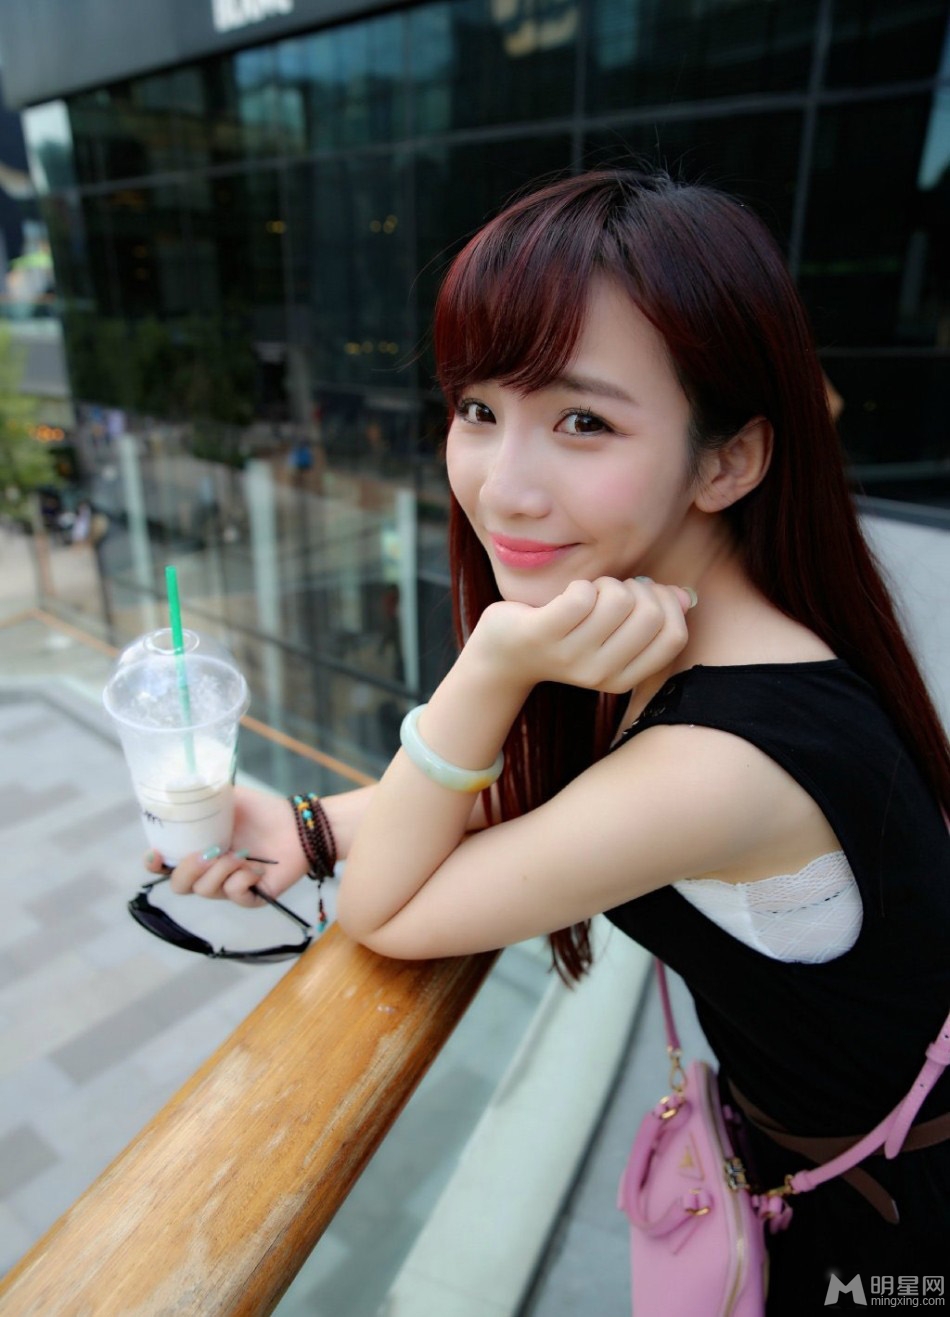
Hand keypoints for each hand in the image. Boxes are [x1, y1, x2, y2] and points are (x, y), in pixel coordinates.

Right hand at [143, 785, 308, 907]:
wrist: (298, 824)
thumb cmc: (262, 811)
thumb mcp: (227, 798)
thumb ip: (201, 796)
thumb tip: (178, 785)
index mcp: (199, 849)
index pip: (166, 865)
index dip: (155, 864)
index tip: (156, 855)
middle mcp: (210, 872)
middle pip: (180, 885)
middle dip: (189, 870)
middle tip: (209, 853)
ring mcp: (229, 887)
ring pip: (205, 891)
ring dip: (220, 871)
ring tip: (240, 854)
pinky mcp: (251, 898)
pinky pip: (234, 895)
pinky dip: (242, 879)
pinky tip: (256, 867)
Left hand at [469, 576, 694, 694]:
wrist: (504, 654)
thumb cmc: (566, 634)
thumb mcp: (610, 633)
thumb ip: (651, 617)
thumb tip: (686, 596)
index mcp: (623, 678)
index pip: (674, 636)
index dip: (667, 605)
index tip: (643, 596)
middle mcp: (600, 674)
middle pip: (650, 615)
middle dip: (635, 590)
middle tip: (610, 594)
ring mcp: (570, 657)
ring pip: (619, 600)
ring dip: (606, 585)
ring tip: (588, 595)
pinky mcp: (542, 635)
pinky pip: (583, 597)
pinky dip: (582, 585)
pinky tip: (569, 595)